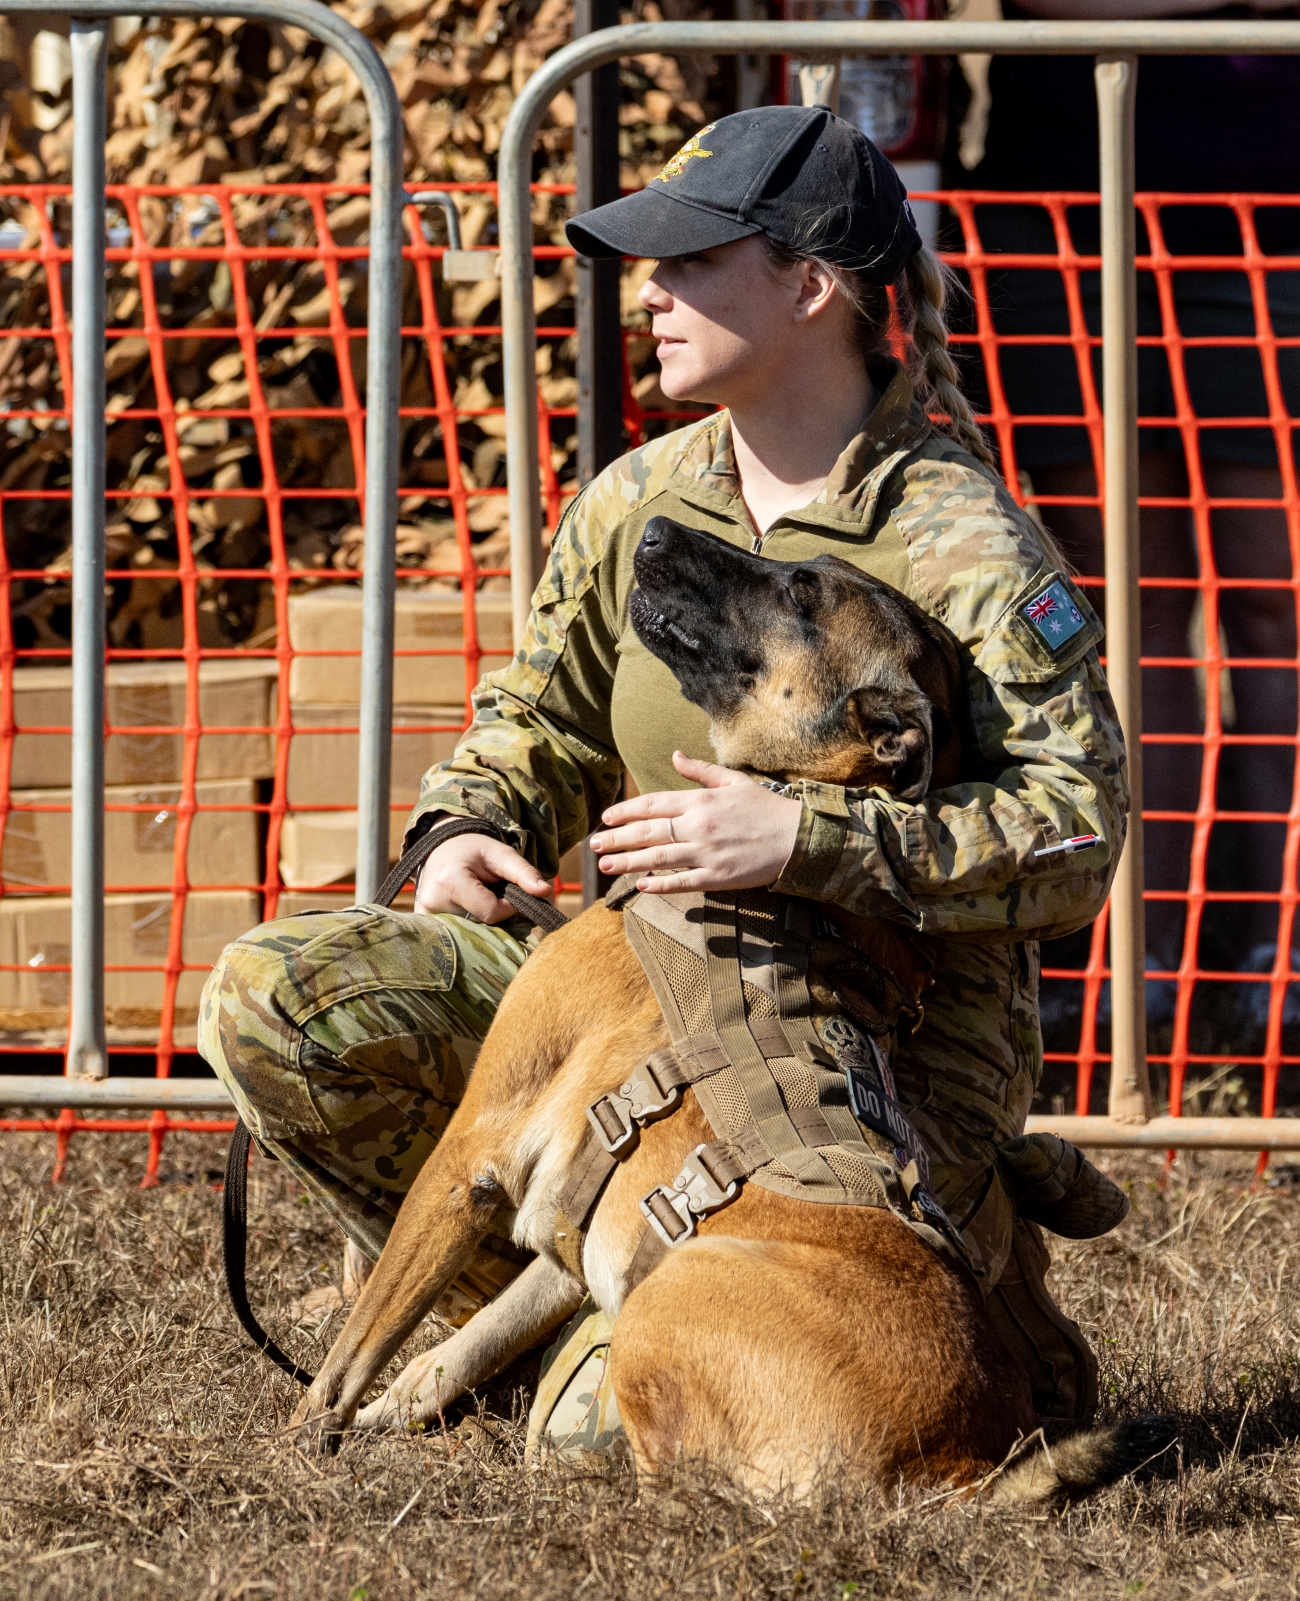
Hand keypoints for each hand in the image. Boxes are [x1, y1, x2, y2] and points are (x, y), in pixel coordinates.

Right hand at [415, 830, 550, 922]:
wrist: (441, 848)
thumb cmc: (474, 850)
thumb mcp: (501, 854)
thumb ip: (523, 872)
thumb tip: (545, 892)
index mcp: (450, 882)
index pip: (491, 913)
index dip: (507, 907)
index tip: (506, 894)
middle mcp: (432, 902)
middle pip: (479, 927)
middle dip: (494, 919)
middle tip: (492, 897)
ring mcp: (425, 916)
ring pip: (468, 935)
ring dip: (481, 925)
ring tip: (478, 902)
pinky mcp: (423, 924)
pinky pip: (455, 936)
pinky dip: (468, 928)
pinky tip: (467, 911)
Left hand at [589, 752, 801, 895]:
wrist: (798, 838)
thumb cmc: (766, 808)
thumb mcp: (733, 781)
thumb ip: (701, 771)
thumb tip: (675, 755)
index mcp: (701, 801)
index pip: (653, 804)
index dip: (626, 812)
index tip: (606, 819)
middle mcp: (699, 826)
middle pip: (648, 832)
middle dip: (617, 839)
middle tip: (594, 846)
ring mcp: (707, 853)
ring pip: (658, 858)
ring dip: (628, 862)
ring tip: (606, 866)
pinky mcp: (719, 877)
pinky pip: (683, 882)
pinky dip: (660, 884)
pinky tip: (641, 886)